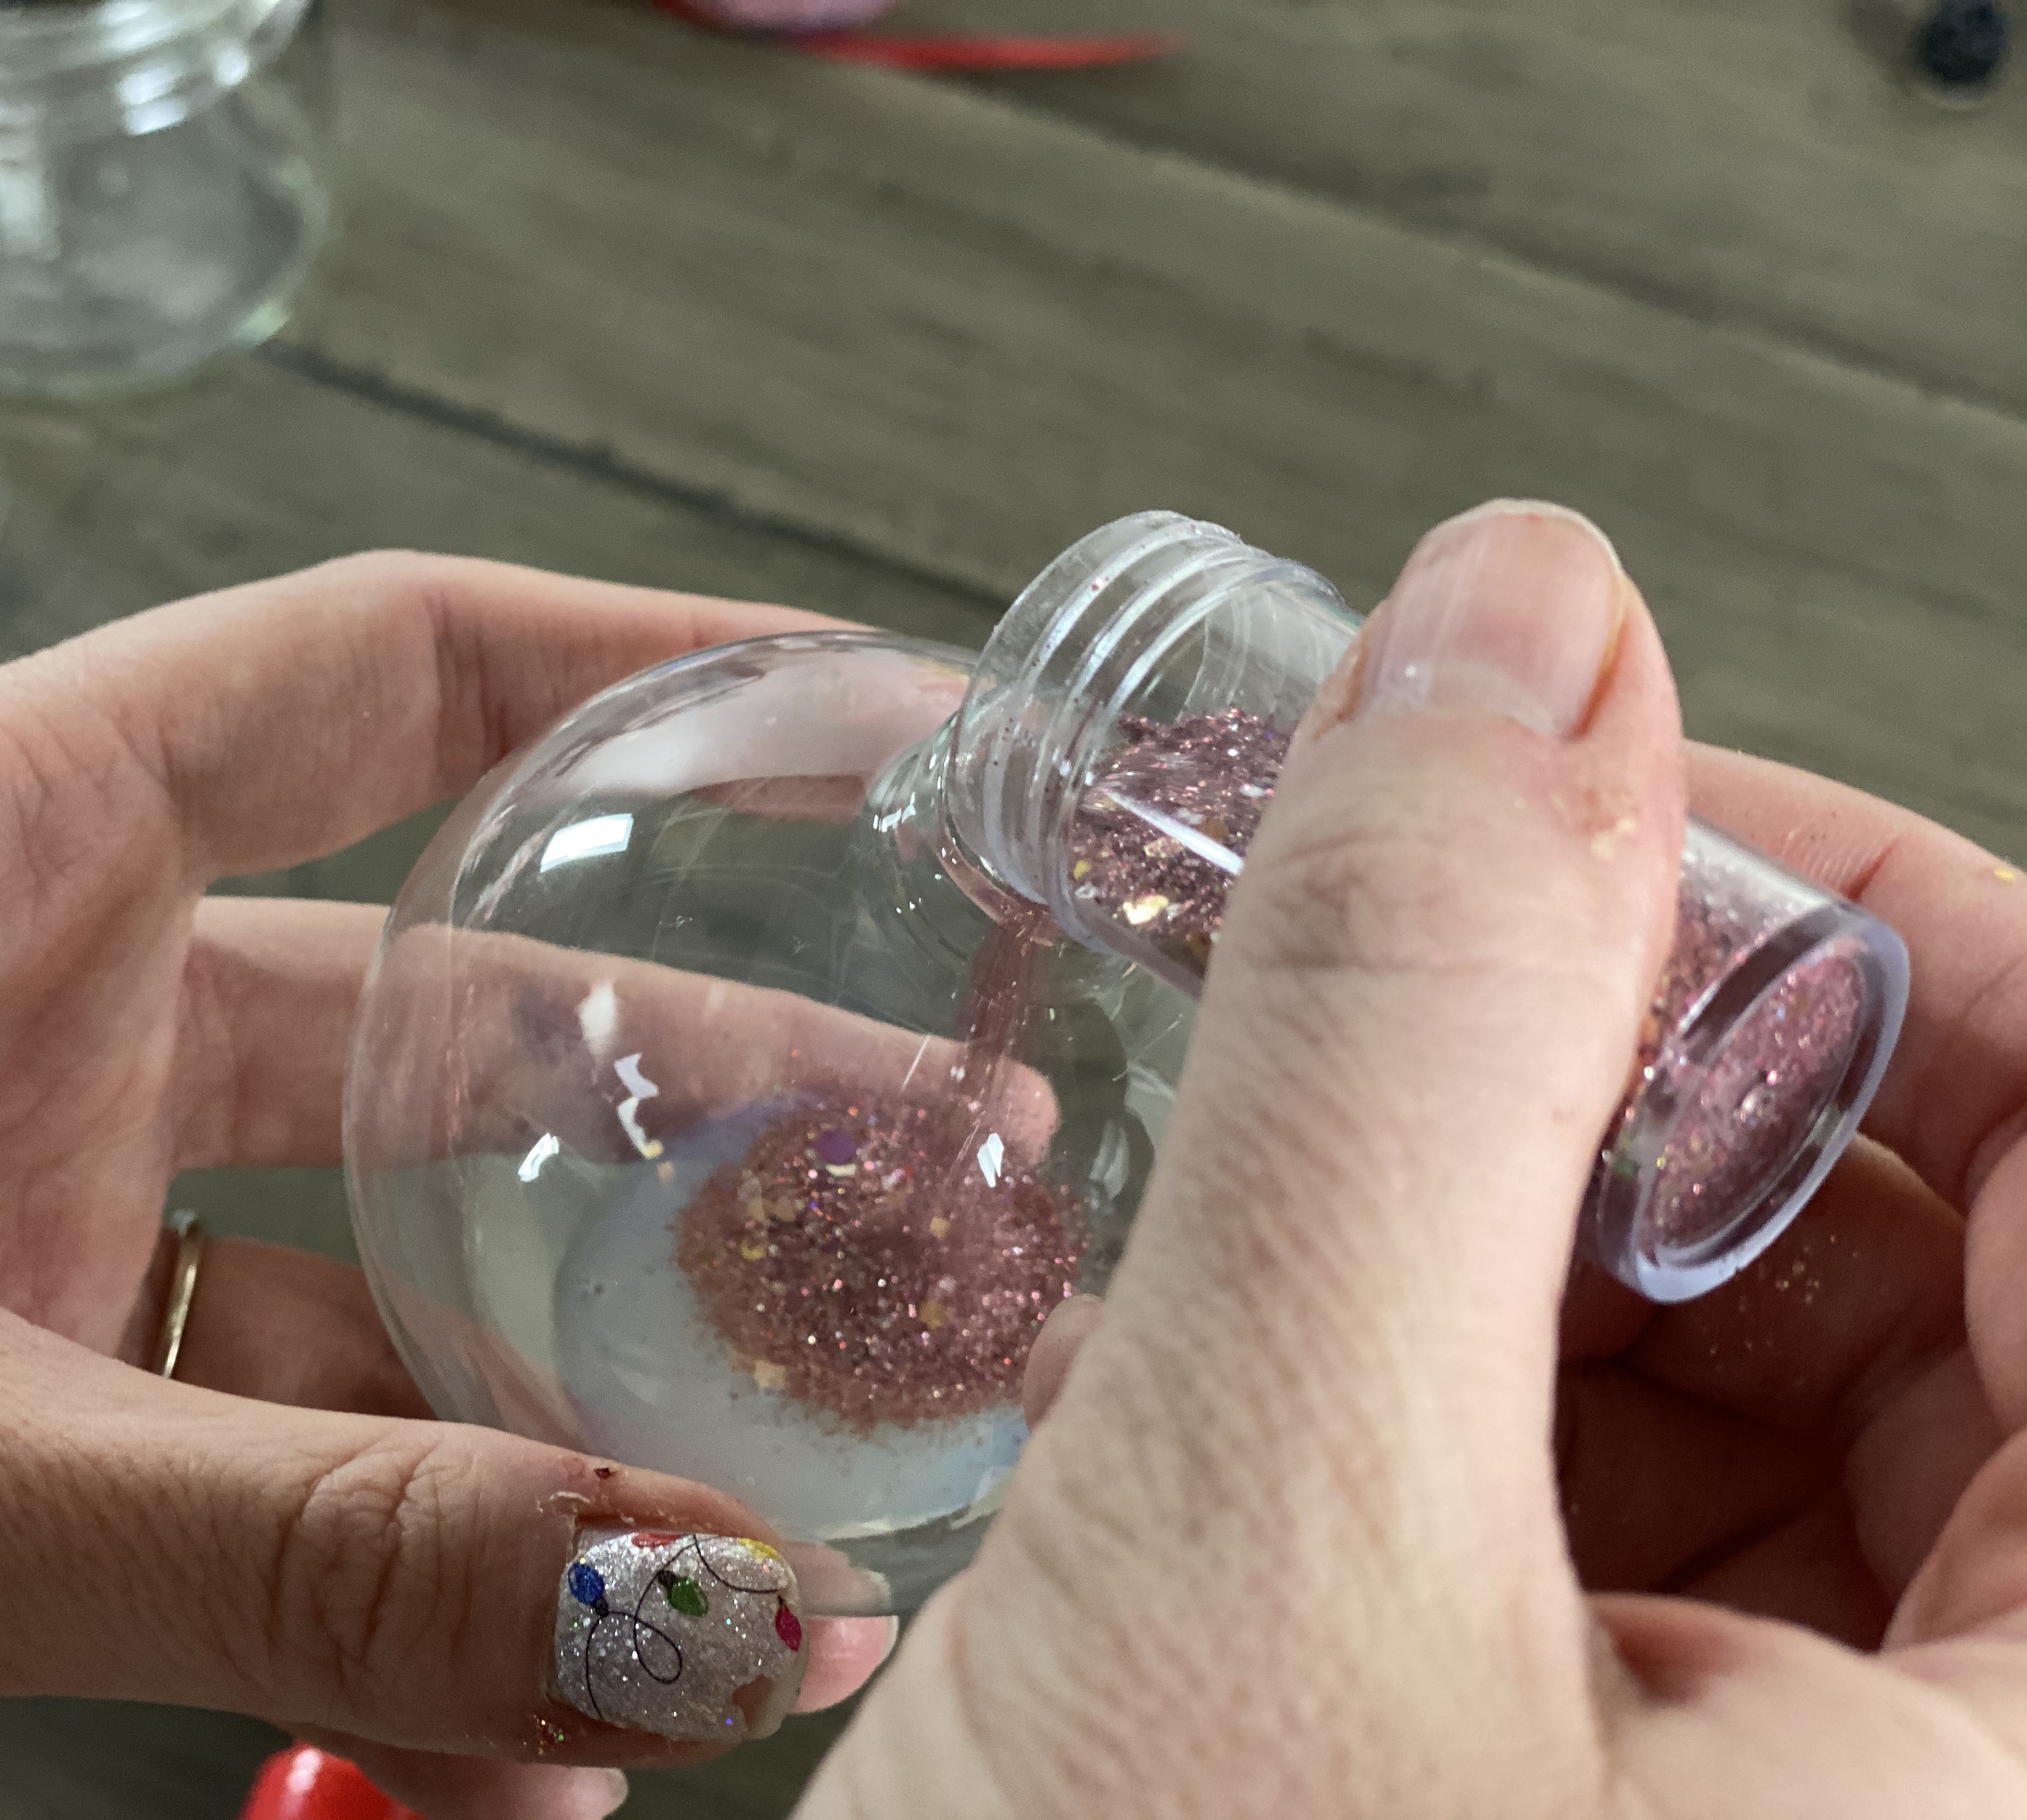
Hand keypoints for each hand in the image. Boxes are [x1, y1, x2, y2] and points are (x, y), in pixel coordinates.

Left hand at [0, 556, 898, 1819]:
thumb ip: (296, 1540)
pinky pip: (279, 1471)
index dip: (636, 678)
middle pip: (450, 1011)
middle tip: (924, 1187)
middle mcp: (20, 1008)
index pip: (379, 675)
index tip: (857, 722)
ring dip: (573, 1409)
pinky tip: (540, 1713)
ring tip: (779, 1509)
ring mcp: (24, 1220)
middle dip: (700, 1106)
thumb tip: (685, 1614)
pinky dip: (415, 1581)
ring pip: (384, 1278)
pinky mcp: (9, 1413)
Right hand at [803, 501, 2026, 1816]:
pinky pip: (1625, 1556)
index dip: (1873, 932)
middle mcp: (1984, 1806)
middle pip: (1955, 1291)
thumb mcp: (1256, 1532)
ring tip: (1260, 1205)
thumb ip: (1396, 1050)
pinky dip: (1426, 1414)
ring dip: (1490, 1246)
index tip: (1600, 809)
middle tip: (1373, 988)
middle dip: (1634, 1089)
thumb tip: (1510, 626)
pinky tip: (1239, 1390)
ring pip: (1761, 1422)